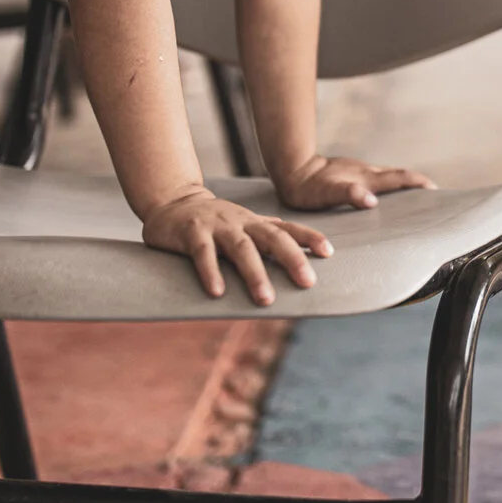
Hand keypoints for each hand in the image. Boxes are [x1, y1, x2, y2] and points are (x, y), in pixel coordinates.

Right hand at [141, 187, 330, 305]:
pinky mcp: (192, 233)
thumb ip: (267, 238)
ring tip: (266, 299)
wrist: (172, 203)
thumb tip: (301, 255)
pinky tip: (218, 292)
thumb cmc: (215, 222)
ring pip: (241, 249)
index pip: (288, 229)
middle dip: (292, 259)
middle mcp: (241, 222)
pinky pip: (203, 253)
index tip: (328, 252)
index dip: (309, 238)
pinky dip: (211, 272)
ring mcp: (217, 226)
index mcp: (256, 222)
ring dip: (255, 274)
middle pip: (272, 238)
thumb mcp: (244, 226)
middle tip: (307, 282)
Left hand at [272, 154, 434, 211]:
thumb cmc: (307, 187)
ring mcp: (359, 171)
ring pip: (388, 175)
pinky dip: (388, 184)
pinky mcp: (351, 174)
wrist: (293, 169)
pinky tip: (383, 194)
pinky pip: (377, 178)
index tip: (435, 189)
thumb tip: (372, 200)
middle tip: (432, 193)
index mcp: (367, 179)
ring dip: (404, 183)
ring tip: (414, 195)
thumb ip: (349, 195)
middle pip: (398, 175)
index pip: (400, 178)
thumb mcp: (326, 194)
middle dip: (417, 182)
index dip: (418, 183)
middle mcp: (367, 172)